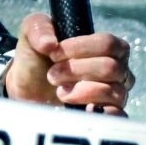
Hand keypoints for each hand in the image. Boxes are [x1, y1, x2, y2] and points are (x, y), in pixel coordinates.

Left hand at [3, 13, 131, 113]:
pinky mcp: (108, 116)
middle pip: (110, 68)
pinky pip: (118, 116)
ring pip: (113, 92)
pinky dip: (100, 113)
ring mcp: (116, 94)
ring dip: (82, 91)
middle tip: (52, 75)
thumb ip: (39, 28)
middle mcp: (118, 69)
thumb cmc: (38, 57)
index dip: (80, 48)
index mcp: (108, 46)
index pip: (107, 44)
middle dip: (76, 70)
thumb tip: (49, 44)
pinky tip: (81, 109)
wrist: (27, 88)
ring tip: (59, 92)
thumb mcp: (33, 34)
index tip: (54, 54)